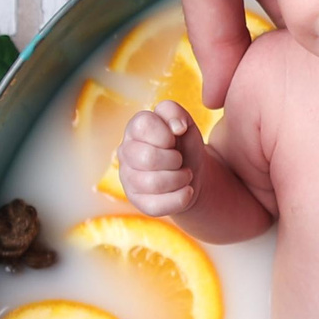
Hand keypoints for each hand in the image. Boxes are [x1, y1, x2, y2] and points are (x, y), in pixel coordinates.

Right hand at [117, 101, 203, 216]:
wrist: (192, 174)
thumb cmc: (184, 145)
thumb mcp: (185, 123)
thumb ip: (175, 112)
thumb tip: (176, 127)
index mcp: (134, 128)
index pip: (144, 125)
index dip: (166, 134)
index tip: (174, 139)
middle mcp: (126, 153)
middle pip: (147, 158)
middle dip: (174, 159)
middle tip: (180, 160)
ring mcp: (128, 179)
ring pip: (153, 183)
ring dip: (180, 179)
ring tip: (185, 175)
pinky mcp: (138, 202)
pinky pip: (158, 206)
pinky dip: (181, 198)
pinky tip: (186, 191)